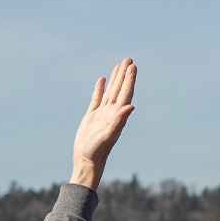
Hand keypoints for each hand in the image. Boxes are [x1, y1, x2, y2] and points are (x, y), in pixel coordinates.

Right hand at [70, 58, 135, 191]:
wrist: (86, 160)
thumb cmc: (98, 150)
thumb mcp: (109, 135)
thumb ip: (119, 120)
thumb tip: (130, 106)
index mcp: (117, 115)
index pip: (125, 93)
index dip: (129, 80)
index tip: (132, 66)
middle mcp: (111, 113)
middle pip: (120, 89)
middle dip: (124, 75)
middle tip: (128, 59)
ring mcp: (101, 114)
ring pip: (110, 92)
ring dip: (115, 79)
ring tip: (119, 65)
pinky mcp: (91, 117)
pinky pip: (96, 99)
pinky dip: (100, 89)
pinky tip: (102, 80)